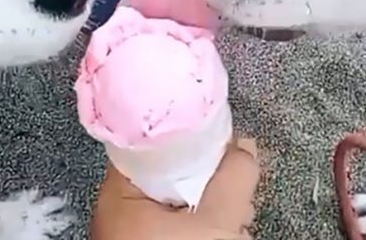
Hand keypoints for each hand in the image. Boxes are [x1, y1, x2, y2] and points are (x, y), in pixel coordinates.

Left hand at [91, 138, 259, 239]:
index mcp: (120, 194)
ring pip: (180, 202)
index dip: (193, 136)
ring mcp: (135, 235)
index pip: (154, 143)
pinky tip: (227, 236)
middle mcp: (120, 211)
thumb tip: (245, 146)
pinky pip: (179, 227)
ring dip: (215, 208)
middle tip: (239, 192)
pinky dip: (205, 229)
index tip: (226, 139)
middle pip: (171, 172)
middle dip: (212, 180)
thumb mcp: (217, 224)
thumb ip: (235, 178)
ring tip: (239, 220)